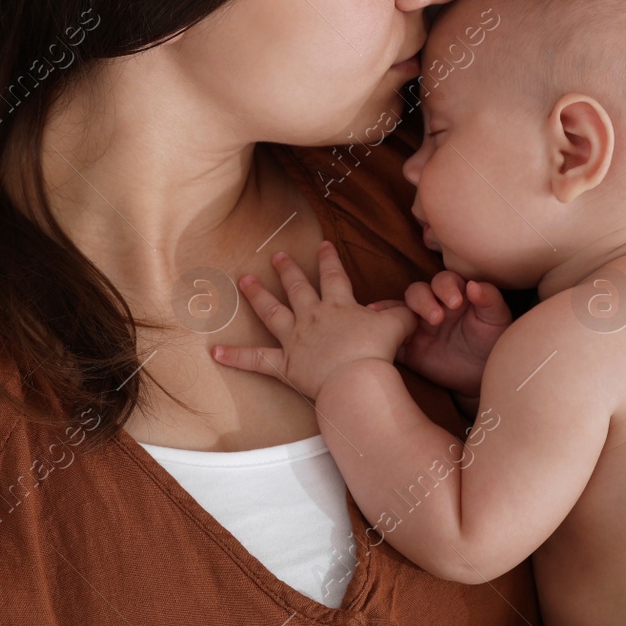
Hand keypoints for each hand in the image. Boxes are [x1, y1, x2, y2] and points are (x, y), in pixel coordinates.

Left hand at [211, 241, 417, 400]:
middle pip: (297, 287)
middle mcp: (312, 317)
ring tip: (244, 281)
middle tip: (277, 255)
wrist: (355, 379)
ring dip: (257, 296)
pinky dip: (235, 357)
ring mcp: (295, 339)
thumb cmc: (376, 353)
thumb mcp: (397, 326)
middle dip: (287, 270)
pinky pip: (256, 360)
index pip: (333, 276)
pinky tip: (215, 353)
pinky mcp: (284, 364)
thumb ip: (401, 313)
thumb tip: (410, 308)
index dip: (328, 259)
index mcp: (338, 305)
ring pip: (272, 312)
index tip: (323, 245)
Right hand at [365, 270, 510, 401]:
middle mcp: (433, 305)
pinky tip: (373, 321)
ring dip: (399, 312)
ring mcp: (418, 325)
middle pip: (418, 291)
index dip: (446, 287)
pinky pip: (390, 334)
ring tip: (407, 324)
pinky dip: (381, 328)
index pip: (444, 281)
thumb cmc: (492, 340)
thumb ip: (489, 298)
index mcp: (454, 294)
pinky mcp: (408, 347)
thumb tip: (474, 285)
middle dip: (423, 300)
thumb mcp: (497, 319)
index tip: (456, 303)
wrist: (482, 375)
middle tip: (437, 319)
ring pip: (401, 309)